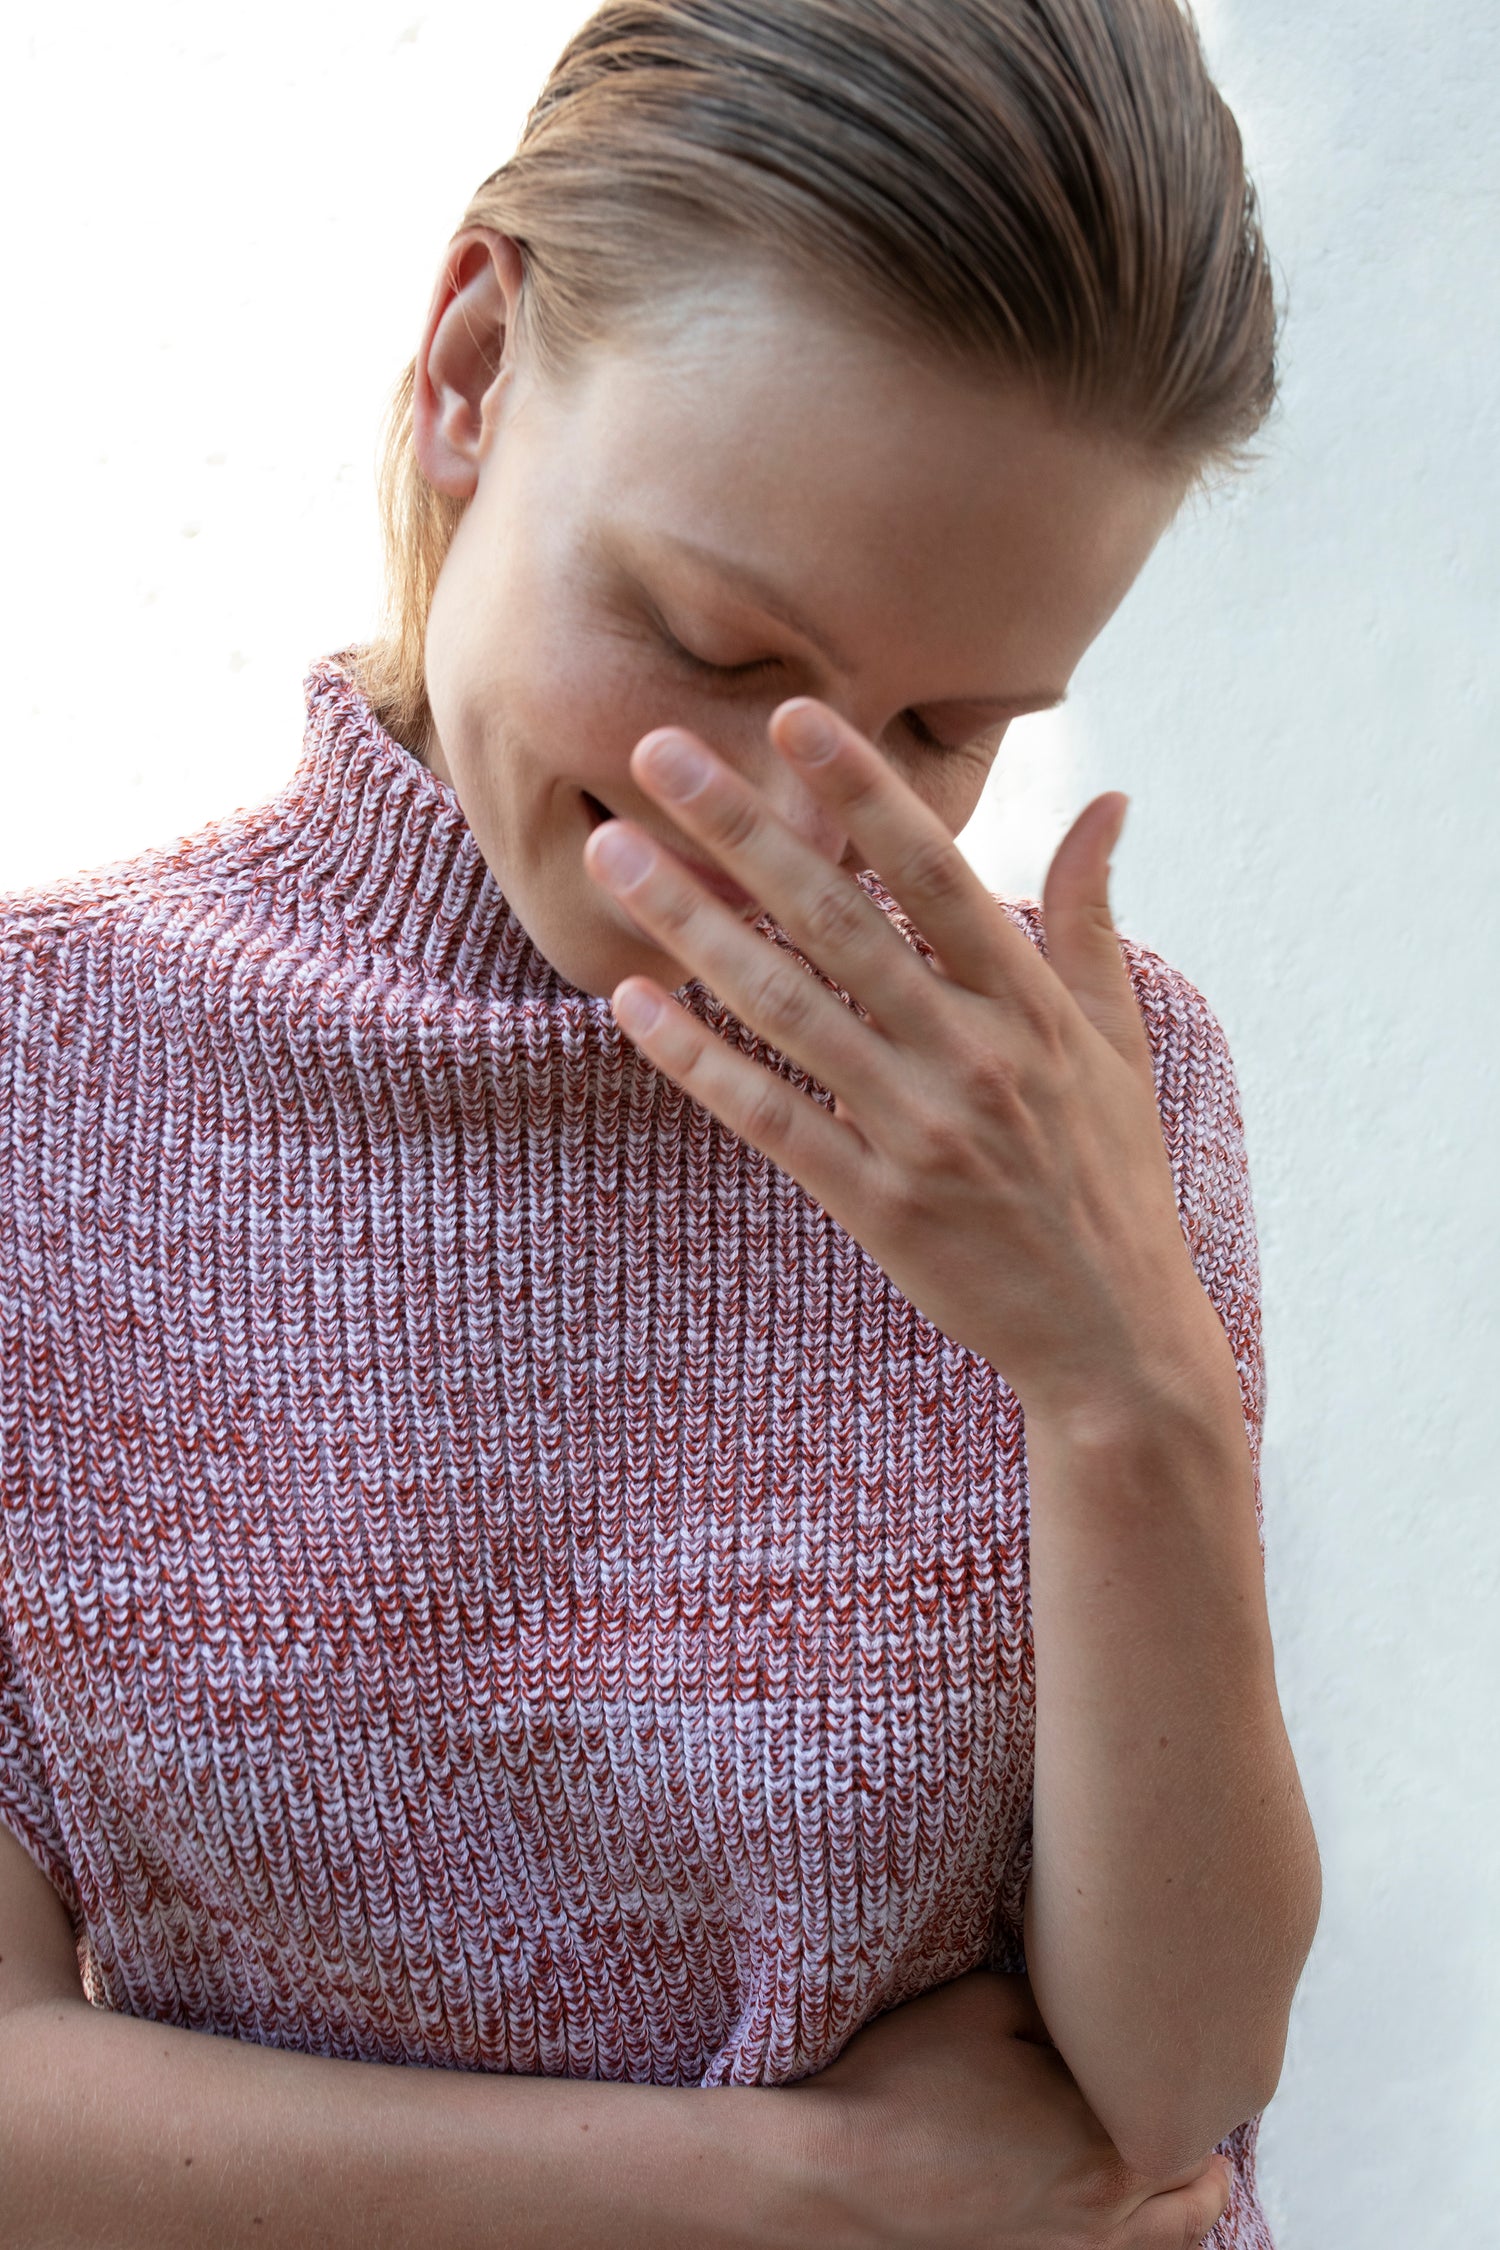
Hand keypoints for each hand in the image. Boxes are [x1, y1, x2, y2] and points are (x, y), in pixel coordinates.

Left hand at [583, 701, 1230, 1424]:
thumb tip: (1108, 800)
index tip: (795, 715)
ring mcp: (921, 1131)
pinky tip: (633, 1002)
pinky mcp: (877, 1204)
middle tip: (658, 751)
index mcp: (1030, 1005)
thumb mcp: (1117, 1040)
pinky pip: (772, 1118)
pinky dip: (700, 1060)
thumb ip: (1089, 916)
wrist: (1113, 1335)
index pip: (937, 873)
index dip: (865, 792)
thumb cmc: (1112, 1174)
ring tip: (614, 855)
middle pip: (839, 922)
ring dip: (692, 926)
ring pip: (787, 1010)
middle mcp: (975, 1055)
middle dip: (744, 829)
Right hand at [777, 1969, 1234, 2248]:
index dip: (1190, 2075)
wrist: (837, 2177)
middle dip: (1200, 2141)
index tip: (1182, 2044)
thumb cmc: (905, 2086)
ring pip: (1173, 2241)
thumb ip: (1063, 2003)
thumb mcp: (985, 2005)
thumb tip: (1101, 2005)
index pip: (1191, 2115)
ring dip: (1182, 2198)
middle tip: (1185, 2095)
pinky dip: (1139, 2233)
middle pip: (1198, 2190)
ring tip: (1176, 2159)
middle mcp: (1105, 2215)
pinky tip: (1118, 2199)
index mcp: (1104, 2142)